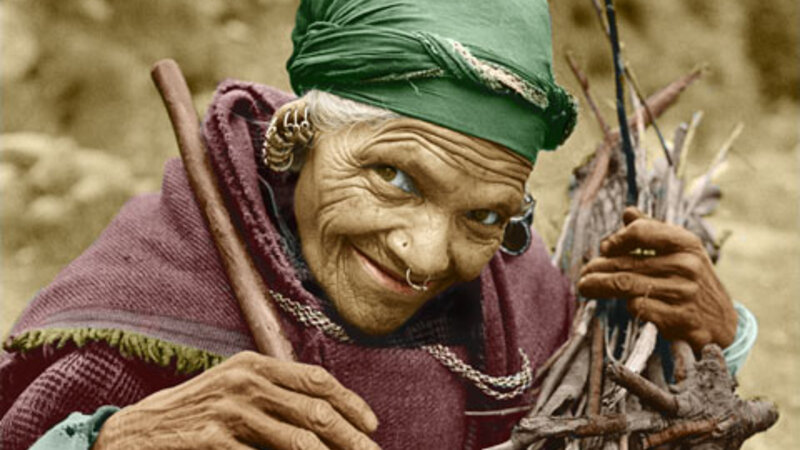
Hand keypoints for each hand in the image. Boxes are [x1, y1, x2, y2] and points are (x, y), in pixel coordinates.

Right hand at [93, 351, 379, 449]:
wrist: (132, 435)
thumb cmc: (190, 414)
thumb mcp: (231, 389)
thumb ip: (272, 393)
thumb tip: (323, 414)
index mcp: (253, 365)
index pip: (316, 380)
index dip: (350, 403)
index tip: (372, 425)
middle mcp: (245, 381)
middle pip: (315, 411)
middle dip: (352, 438)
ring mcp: (228, 410)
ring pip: (297, 440)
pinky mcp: (211, 440)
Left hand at [578, 207, 736, 352]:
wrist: (723, 323)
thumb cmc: (694, 281)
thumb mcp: (682, 251)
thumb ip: (654, 231)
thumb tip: (627, 212)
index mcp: (686, 242)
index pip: (641, 231)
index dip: (617, 239)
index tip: (604, 248)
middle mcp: (687, 265)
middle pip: (627, 263)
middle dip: (598, 268)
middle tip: (583, 274)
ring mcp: (684, 292)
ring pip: (627, 285)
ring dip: (600, 286)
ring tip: (585, 287)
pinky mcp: (679, 318)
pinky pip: (639, 308)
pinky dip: (628, 306)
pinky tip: (626, 305)